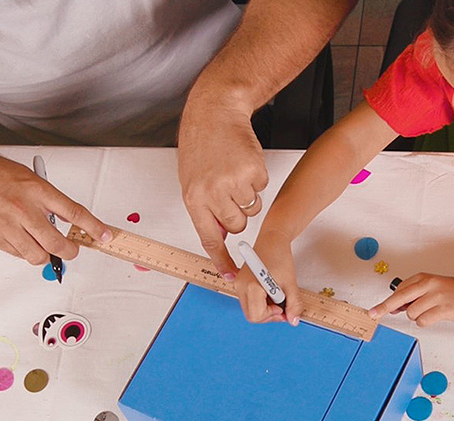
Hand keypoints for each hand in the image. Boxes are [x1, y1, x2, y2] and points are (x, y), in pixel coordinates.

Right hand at [0, 155, 111, 264]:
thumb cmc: (5, 176)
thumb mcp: (36, 183)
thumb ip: (55, 202)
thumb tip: (73, 219)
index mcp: (38, 192)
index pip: (75, 213)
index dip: (93, 227)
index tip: (103, 235)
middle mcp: (24, 210)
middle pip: (56, 243)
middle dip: (69, 251)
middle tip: (71, 249)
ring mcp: (9, 225)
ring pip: (37, 256)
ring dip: (47, 256)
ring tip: (47, 247)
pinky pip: (19, 255)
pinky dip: (27, 252)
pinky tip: (28, 242)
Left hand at [178, 92, 268, 279]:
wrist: (215, 112)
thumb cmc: (202, 144)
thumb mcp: (192, 180)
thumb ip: (205, 208)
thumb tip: (220, 234)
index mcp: (194, 198)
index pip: (209, 238)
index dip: (221, 260)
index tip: (231, 276)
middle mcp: (212, 193)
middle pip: (237, 226)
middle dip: (238, 213)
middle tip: (231, 191)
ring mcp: (233, 183)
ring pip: (252, 209)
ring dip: (248, 195)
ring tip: (235, 171)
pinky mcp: (253, 172)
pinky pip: (262, 189)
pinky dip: (257, 179)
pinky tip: (243, 162)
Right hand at [234, 229, 302, 324]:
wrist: (272, 239)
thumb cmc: (279, 255)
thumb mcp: (290, 283)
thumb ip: (293, 304)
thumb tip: (293, 320)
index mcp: (250, 286)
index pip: (256, 316)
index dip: (272, 316)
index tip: (282, 308)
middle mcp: (240, 287)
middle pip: (252, 316)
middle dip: (269, 315)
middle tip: (282, 305)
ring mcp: (239, 285)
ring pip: (251, 310)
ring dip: (266, 308)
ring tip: (277, 295)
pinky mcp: (241, 284)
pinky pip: (250, 301)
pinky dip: (262, 302)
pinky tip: (271, 292)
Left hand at [369, 273, 453, 326]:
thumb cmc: (449, 291)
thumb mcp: (428, 287)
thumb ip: (412, 295)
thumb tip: (393, 308)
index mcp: (422, 278)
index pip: (398, 291)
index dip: (386, 303)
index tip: (375, 310)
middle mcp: (427, 285)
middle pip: (399, 298)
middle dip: (384, 308)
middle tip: (374, 314)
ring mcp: (435, 296)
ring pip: (411, 313)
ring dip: (416, 317)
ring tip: (429, 311)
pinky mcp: (443, 308)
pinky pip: (423, 320)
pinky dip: (424, 322)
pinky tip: (433, 317)